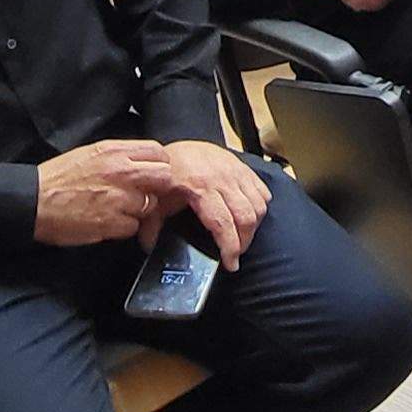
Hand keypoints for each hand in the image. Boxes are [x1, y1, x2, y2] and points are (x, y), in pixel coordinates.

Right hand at [33, 139, 181, 246]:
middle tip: (143, 193)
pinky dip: (124, 227)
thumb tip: (144, 161)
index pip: (158, 151)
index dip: (158, 164)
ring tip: (119, 209)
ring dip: (140, 210)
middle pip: (164, 177)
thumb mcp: (90, 153)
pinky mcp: (112, 223)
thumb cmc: (58, 178)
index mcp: (114, 151)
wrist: (33, 201)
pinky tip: (108, 221)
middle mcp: (120, 171)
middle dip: (157, 187)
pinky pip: (134, 226)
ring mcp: (118, 198)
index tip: (151, 173)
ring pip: (151, 205)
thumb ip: (120, 155)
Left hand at [153, 140, 270, 268]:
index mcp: (199, 188)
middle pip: (246, 218)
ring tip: (241, 238)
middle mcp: (222, 178)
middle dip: (244, 242)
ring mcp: (235, 171)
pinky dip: (260, 207)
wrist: (175, 148)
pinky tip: (248, 216)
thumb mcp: (154, 199)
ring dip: (253, 227)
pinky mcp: (243, 167)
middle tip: (235, 254)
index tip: (231, 264)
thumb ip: (150, 226)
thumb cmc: (165, 174)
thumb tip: (149, 248)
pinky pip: (262, 191)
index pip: (223, 224)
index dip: (230, 248)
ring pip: (258, 205)